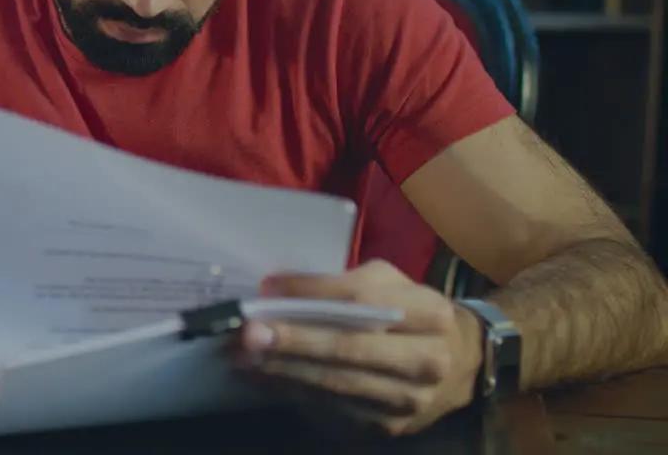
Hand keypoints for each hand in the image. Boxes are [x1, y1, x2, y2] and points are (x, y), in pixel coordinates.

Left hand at [232, 259, 484, 435]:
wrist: (464, 364)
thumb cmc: (412, 314)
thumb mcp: (390, 284)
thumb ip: (342, 283)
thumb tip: (277, 287)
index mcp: (429, 311)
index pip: (364, 299)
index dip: (314, 293)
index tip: (269, 289)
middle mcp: (427, 358)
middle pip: (350, 347)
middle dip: (294, 341)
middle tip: (250, 333)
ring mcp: (411, 399)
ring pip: (339, 384)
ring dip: (286, 371)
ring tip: (247, 357)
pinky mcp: (393, 427)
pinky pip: (336, 410)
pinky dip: (296, 393)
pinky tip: (267, 379)